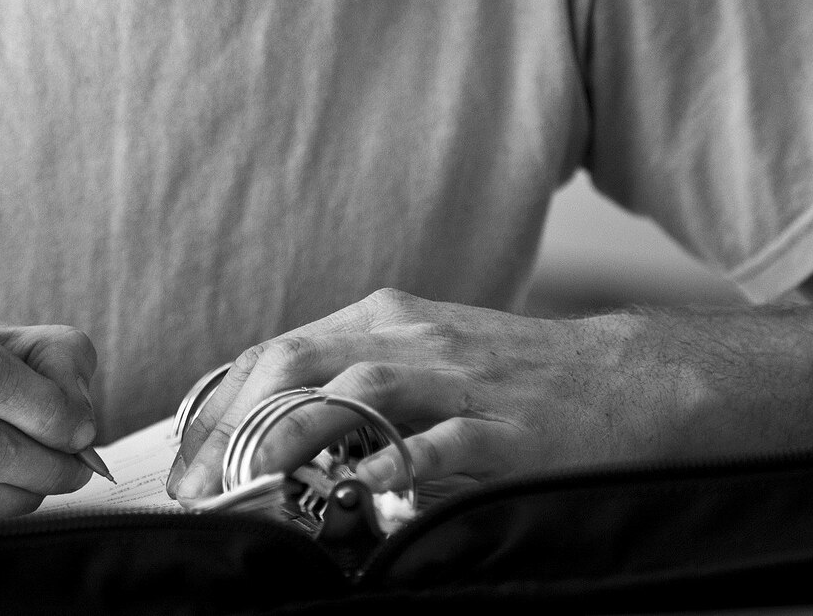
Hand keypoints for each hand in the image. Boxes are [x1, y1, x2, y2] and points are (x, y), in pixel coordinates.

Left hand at [169, 289, 669, 500]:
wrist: (628, 378)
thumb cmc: (516, 378)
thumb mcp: (427, 359)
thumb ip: (357, 384)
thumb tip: (270, 434)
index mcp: (386, 319)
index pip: (278, 351)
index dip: (220, 404)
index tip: (183, 458)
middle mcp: (413, 338)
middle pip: (299, 361)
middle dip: (236, 424)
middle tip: (200, 487)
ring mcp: (460, 380)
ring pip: (357, 390)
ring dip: (293, 436)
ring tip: (250, 485)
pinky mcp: (507, 427)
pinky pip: (441, 442)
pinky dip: (394, 464)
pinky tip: (360, 492)